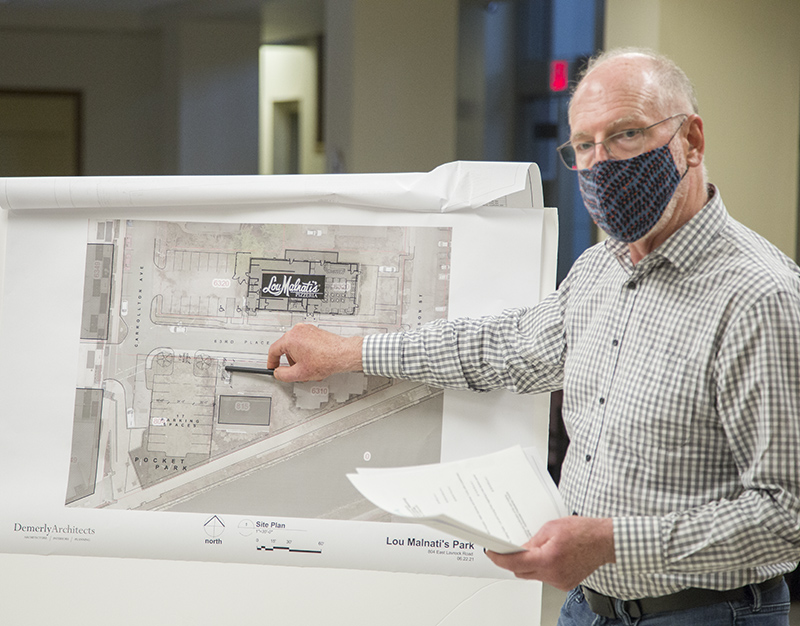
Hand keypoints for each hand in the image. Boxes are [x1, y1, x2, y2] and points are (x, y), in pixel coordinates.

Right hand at [267, 323, 363, 382]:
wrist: (343, 354)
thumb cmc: (326, 359)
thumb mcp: (299, 373)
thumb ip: (283, 375)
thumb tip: (278, 373)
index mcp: (290, 339)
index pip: (273, 350)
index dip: (272, 362)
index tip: (273, 368)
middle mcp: (298, 331)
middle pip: (286, 349)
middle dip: (291, 363)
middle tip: (296, 372)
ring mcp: (307, 329)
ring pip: (296, 347)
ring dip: (300, 359)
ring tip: (309, 368)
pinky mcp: (315, 331)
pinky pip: (305, 343)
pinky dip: (307, 354)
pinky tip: (314, 363)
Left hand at [485, 516, 614, 590]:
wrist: (605, 541)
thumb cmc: (583, 531)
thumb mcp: (551, 527)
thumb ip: (532, 540)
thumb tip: (520, 548)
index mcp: (548, 559)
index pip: (515, 563)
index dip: (500, 558)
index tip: (492, 553)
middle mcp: (554, 574)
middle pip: (522, 572)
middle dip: (512, 561)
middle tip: (507, 549)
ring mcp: (560, 581)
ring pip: (533, 575)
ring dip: (529, 564)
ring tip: (534, 549)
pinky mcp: (565, 583)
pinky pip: (545, 577)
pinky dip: (542, 567)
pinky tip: (548, 555)